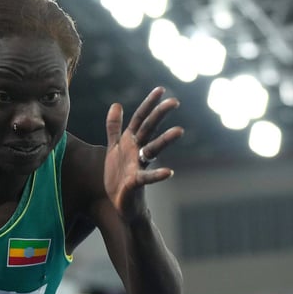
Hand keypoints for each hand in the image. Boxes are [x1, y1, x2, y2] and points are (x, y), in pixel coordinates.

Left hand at [103, 87, 183, 218]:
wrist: (120, 204)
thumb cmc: (118, 177)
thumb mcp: (114, 148)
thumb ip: (114, 127)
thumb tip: (117, 104)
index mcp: (130, 142)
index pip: (141, 118)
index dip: (149, 104)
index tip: (161, 89)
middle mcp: (137, 151)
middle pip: (149, 129)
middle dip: (160, 115)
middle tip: (175, 102)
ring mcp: (138, 166)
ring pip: (153, 150)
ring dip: (165, 141)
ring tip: (179, 131)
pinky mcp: (136, 183)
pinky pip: (147, 177)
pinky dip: (158, 175)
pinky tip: (169, 172)